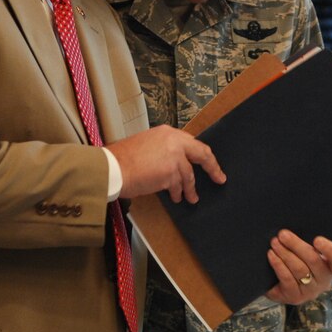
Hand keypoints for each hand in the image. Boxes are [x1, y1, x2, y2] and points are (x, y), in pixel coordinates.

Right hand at [108, 125, 224, 201]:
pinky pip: (178, 186)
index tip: (208, 162)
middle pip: (201, 154)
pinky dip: (178, 193)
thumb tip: (174, 162)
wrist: (113, 168)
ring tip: (191, 198)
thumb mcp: (146, 144)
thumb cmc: (123, 159)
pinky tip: (177, 197)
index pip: (191, 143)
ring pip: (189, 175)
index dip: (201, 154)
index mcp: (167, 133)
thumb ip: (163, 149)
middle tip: (219, 177)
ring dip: (190, 188)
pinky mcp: (170, 173)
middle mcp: (173, 142)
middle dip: (212, 167)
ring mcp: (174, 158)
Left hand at [264, 231, 331, 304]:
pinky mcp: (295, 297)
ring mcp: (310, 291)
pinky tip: (271, 255)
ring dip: (285, 253)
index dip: (330, 250)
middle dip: (296, 245)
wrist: (282, 281)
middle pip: (314, 261)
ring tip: (274, 242)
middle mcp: (325, 281)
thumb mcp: (308, 248)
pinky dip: (278, 265)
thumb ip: (309, 238)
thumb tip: (299, 220)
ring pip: (299, 269)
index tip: (317, 239)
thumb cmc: (299, 257)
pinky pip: (287, 279)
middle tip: (282, 234)